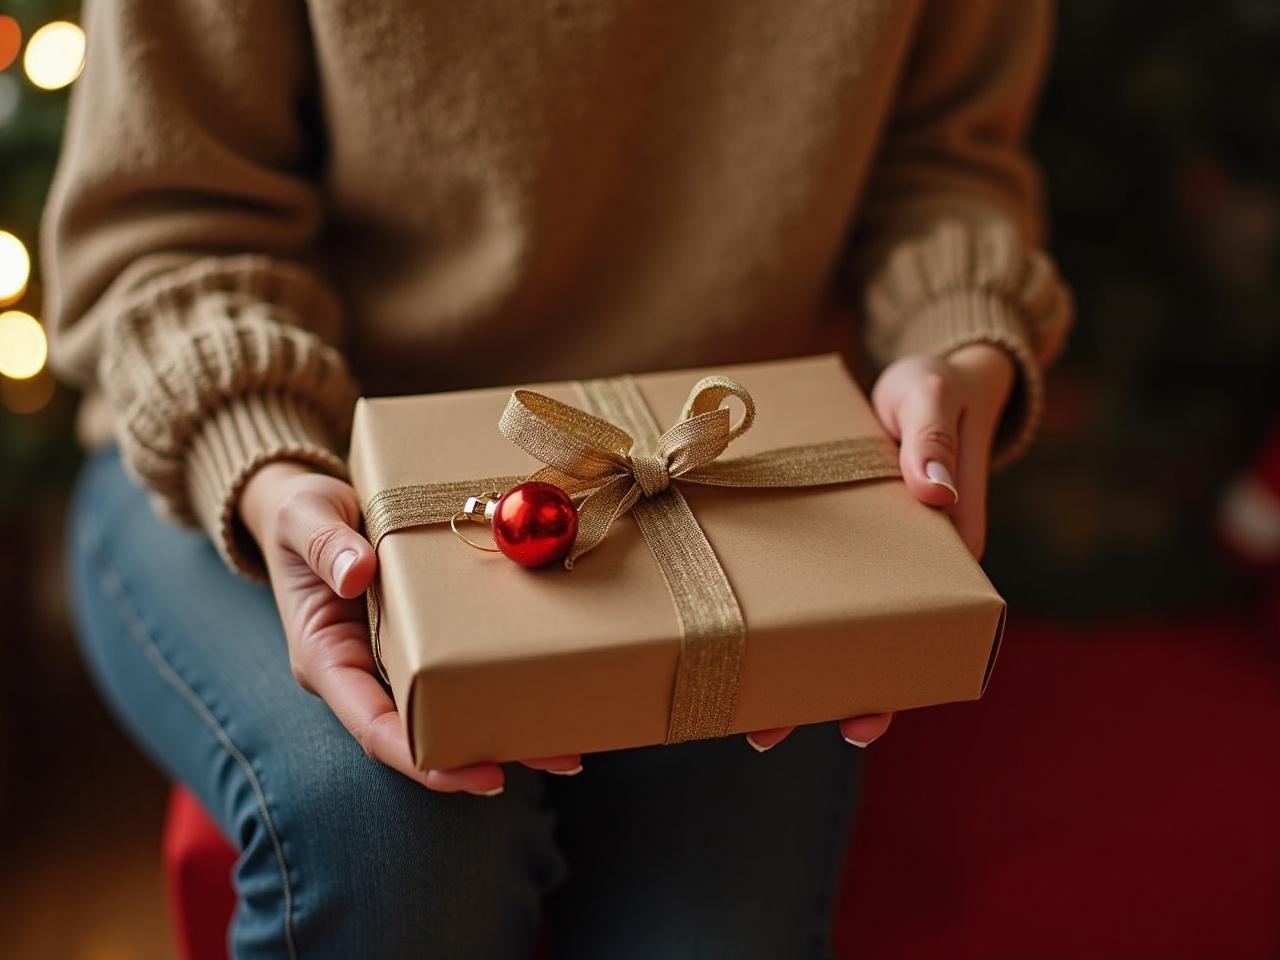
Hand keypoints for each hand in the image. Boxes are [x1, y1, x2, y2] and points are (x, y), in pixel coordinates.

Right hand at [239, 461, 582, 795]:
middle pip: (425, 733)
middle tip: (559, 760)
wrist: (311, 503)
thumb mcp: (303, 515)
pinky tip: (554, 692)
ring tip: (571, 748)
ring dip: (509, 731)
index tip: (477, 775)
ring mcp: (399, 660)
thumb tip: (356, 572)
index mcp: (327, 659)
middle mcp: (366, 673)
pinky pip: (465, 670)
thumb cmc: (300, 513)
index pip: (374, 727)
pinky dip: (505, 685)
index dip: (424, 759)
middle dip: (486, 756)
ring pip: (453, 710)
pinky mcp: (428, 638)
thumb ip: (324, 543)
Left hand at [744, 343, 1014, 752]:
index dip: (893, 685)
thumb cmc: (939, 386)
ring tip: (738, 710)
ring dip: (790, 667)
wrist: (927, 373)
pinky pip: (806, 579)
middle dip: (820, 695)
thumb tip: (936, 493)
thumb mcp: (933, 401)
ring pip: (833, 623)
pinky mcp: (834, 535)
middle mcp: (906, 566)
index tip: (857, 720)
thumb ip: (935, 441)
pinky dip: (776, 608)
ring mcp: (867, 554)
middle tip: (766, 735)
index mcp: (946, 548)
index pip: (926, 635)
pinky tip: (729, 628)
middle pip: (870, 648)